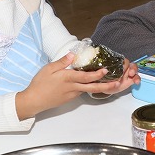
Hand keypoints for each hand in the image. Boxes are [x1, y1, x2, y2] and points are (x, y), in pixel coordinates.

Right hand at [15, 54, 139, 118]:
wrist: (34, 101)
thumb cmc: (40, 83)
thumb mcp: (48, 69)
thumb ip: (62, 62)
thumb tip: (72, 54)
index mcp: (67, 79)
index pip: (85, 77)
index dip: (96, 74)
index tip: (106, 70)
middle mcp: (73, 87)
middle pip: (93, 87)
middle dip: (107, 86)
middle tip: (119, 83)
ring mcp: (73, 94)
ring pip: (90, 90)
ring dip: (102, 87)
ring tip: (114, 83)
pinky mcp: (72, 97)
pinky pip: (85, 91)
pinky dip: (93, 88)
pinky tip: (99, 83)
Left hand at [89, 59, 139, 96]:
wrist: (102, 87)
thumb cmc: (99, 78)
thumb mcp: (94, 73)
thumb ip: (92, 69)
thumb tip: (84, 62)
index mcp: (112, 63)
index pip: (118, 59)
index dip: (120, 61)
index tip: (121, 66)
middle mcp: (120, 66)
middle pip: (127, 62)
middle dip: (128, 66)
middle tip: (129, 72)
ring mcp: (125, 73)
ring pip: (133, 68)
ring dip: (134, 71)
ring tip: (132, 76)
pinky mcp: (129, 80)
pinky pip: (135, 77)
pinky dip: (137, 79)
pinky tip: (136, 82)